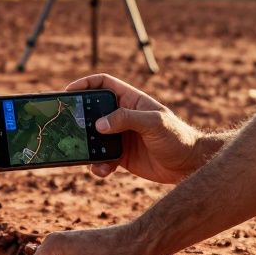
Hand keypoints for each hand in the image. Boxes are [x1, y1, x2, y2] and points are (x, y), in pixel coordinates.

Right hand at [68, 73, 201, 183]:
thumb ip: (127, 119)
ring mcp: (120, 136)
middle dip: (79, 119)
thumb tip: (99, 124)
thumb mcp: (154, 123)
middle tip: (67, 126)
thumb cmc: (177, 137)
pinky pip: (101, 159)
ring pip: (93, 138)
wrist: (188, 165)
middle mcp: (123, 116)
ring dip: (87, 147)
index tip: (69, 91)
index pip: (103, 84)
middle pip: (92, 111)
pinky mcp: (120, 156)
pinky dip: (98, 165)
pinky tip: (103, 171)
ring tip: (85, 154)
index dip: (85, 84)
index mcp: (131, 100)